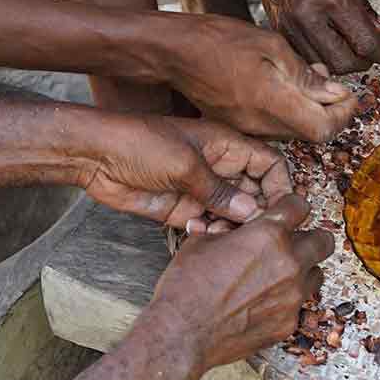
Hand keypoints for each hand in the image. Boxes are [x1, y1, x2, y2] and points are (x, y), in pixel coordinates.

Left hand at [82, 116, 292, 228]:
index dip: (280, 185)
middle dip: (259, 213)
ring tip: (226, 236)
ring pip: (234, 214)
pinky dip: (211, 234)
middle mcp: (218, 168)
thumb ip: (219, 190)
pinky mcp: (183, 210)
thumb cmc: (139, 143)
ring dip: (235, 228)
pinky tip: (200, 234)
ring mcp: (201, 190)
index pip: (268, 163)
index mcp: (225, 145)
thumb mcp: (185, 164)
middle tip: (256, 232)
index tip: (282, 209)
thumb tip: (253, 212)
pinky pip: (209, 226)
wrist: (97, 156)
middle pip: (255, 193)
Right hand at [138, 195, 332, 379]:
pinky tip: (264, 301)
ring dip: (302, 270)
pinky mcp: (288, 323)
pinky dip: (287, 300)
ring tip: (279, 274)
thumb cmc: (187, 287)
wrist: (182, 333)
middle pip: (323, 241)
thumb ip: (221, 230)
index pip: (299, 206)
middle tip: (293, 242)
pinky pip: (299, 305)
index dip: (291, 206)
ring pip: (316, 274)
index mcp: (267, 235)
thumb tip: (221, 225)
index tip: (287, 211)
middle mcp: (288, 263)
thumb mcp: (200, 243)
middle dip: (310, 238)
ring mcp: (292, 296)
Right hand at [164, 14, 363, 141]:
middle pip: (311, 134)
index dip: (343, 115)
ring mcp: (245, 128)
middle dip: (329, 110)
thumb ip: (305, 75)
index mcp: (271, 103)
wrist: (173, 51)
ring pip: (293, 131)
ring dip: (309, 109)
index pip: (323, 129)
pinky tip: (282, 83)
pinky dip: (288, 109)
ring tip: (306, 75)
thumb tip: (335, 93)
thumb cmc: (219, 40)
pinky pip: (272, 126)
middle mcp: (259, 125)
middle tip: (331, 80)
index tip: (349, 95)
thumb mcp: (271, 46)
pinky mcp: (236, 125)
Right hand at [244, 0, 379, 74]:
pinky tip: (328, 41)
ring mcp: (289, 24)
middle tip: (371, 49)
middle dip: (363, 60)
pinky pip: (304, 54)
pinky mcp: (277, 26)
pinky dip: (320, 54)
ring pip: (322, 64)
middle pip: (344, 62)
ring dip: (341, 61)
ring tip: (349, 46)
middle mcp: (308, 15)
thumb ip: (365, 5)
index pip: (365, 42)